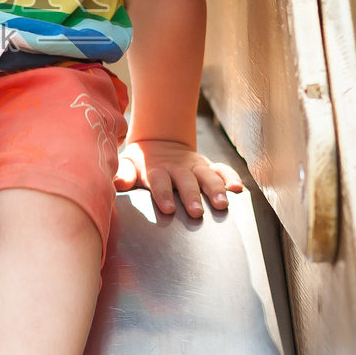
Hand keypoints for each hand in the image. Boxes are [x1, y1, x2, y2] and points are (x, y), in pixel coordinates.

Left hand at [116, 137, 242, 218]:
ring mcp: (194, 167)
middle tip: (197, 212)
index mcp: (156, 169)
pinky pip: (222, 170)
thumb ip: (123, 174)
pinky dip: (230, 177)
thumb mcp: (128, 164)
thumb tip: (117, 183)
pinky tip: (238, 189)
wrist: (159, 142)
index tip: (169, 208)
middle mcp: (177, 168)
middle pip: (186, 181)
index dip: (163, 194)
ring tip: (222, 204)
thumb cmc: (141, 162)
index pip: (159, 181)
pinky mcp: (208, 166)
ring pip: (207, 176)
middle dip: (191, 196)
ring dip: (215, 189)